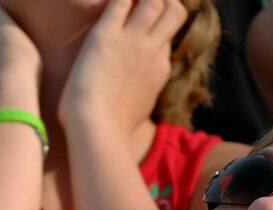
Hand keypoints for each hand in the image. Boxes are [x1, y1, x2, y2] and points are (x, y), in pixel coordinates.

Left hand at [59, 0, 186, 134]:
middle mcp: (152, 50)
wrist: (99, 133)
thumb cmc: (110, 132)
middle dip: (162, 2)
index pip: (166, 37)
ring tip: (125, 4)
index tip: (144, 27)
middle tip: (140, 5)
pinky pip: (119, 1)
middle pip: (173, 12)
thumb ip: (142, 98)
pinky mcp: (105, 36)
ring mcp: (132, 41)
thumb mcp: (138, 113)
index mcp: (159, 69)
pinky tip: (101, 1)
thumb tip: (138, 106)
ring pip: (154, 1)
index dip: (157, 28)